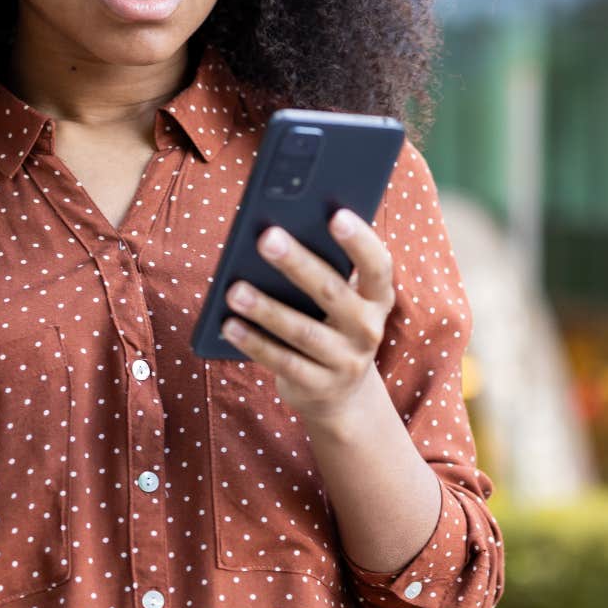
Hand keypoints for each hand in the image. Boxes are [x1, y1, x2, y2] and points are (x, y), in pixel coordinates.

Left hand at [222, 207, 393, 427]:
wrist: (341, 392)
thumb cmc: (331, 324)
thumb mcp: (340, 300)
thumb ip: (323, 270)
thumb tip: (275, 234)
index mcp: (378, 297)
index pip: (377, 265)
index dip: (360, 240)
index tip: (335, 214)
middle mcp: (368, 329)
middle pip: (332, 293)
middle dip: (298, 264)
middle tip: (266, 238)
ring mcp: (346, 362)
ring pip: (303, 332)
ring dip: (267, 309)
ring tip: (235, 289)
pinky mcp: (319, 386)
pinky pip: (283, 362)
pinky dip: (255, 343)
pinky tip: (230, 325)